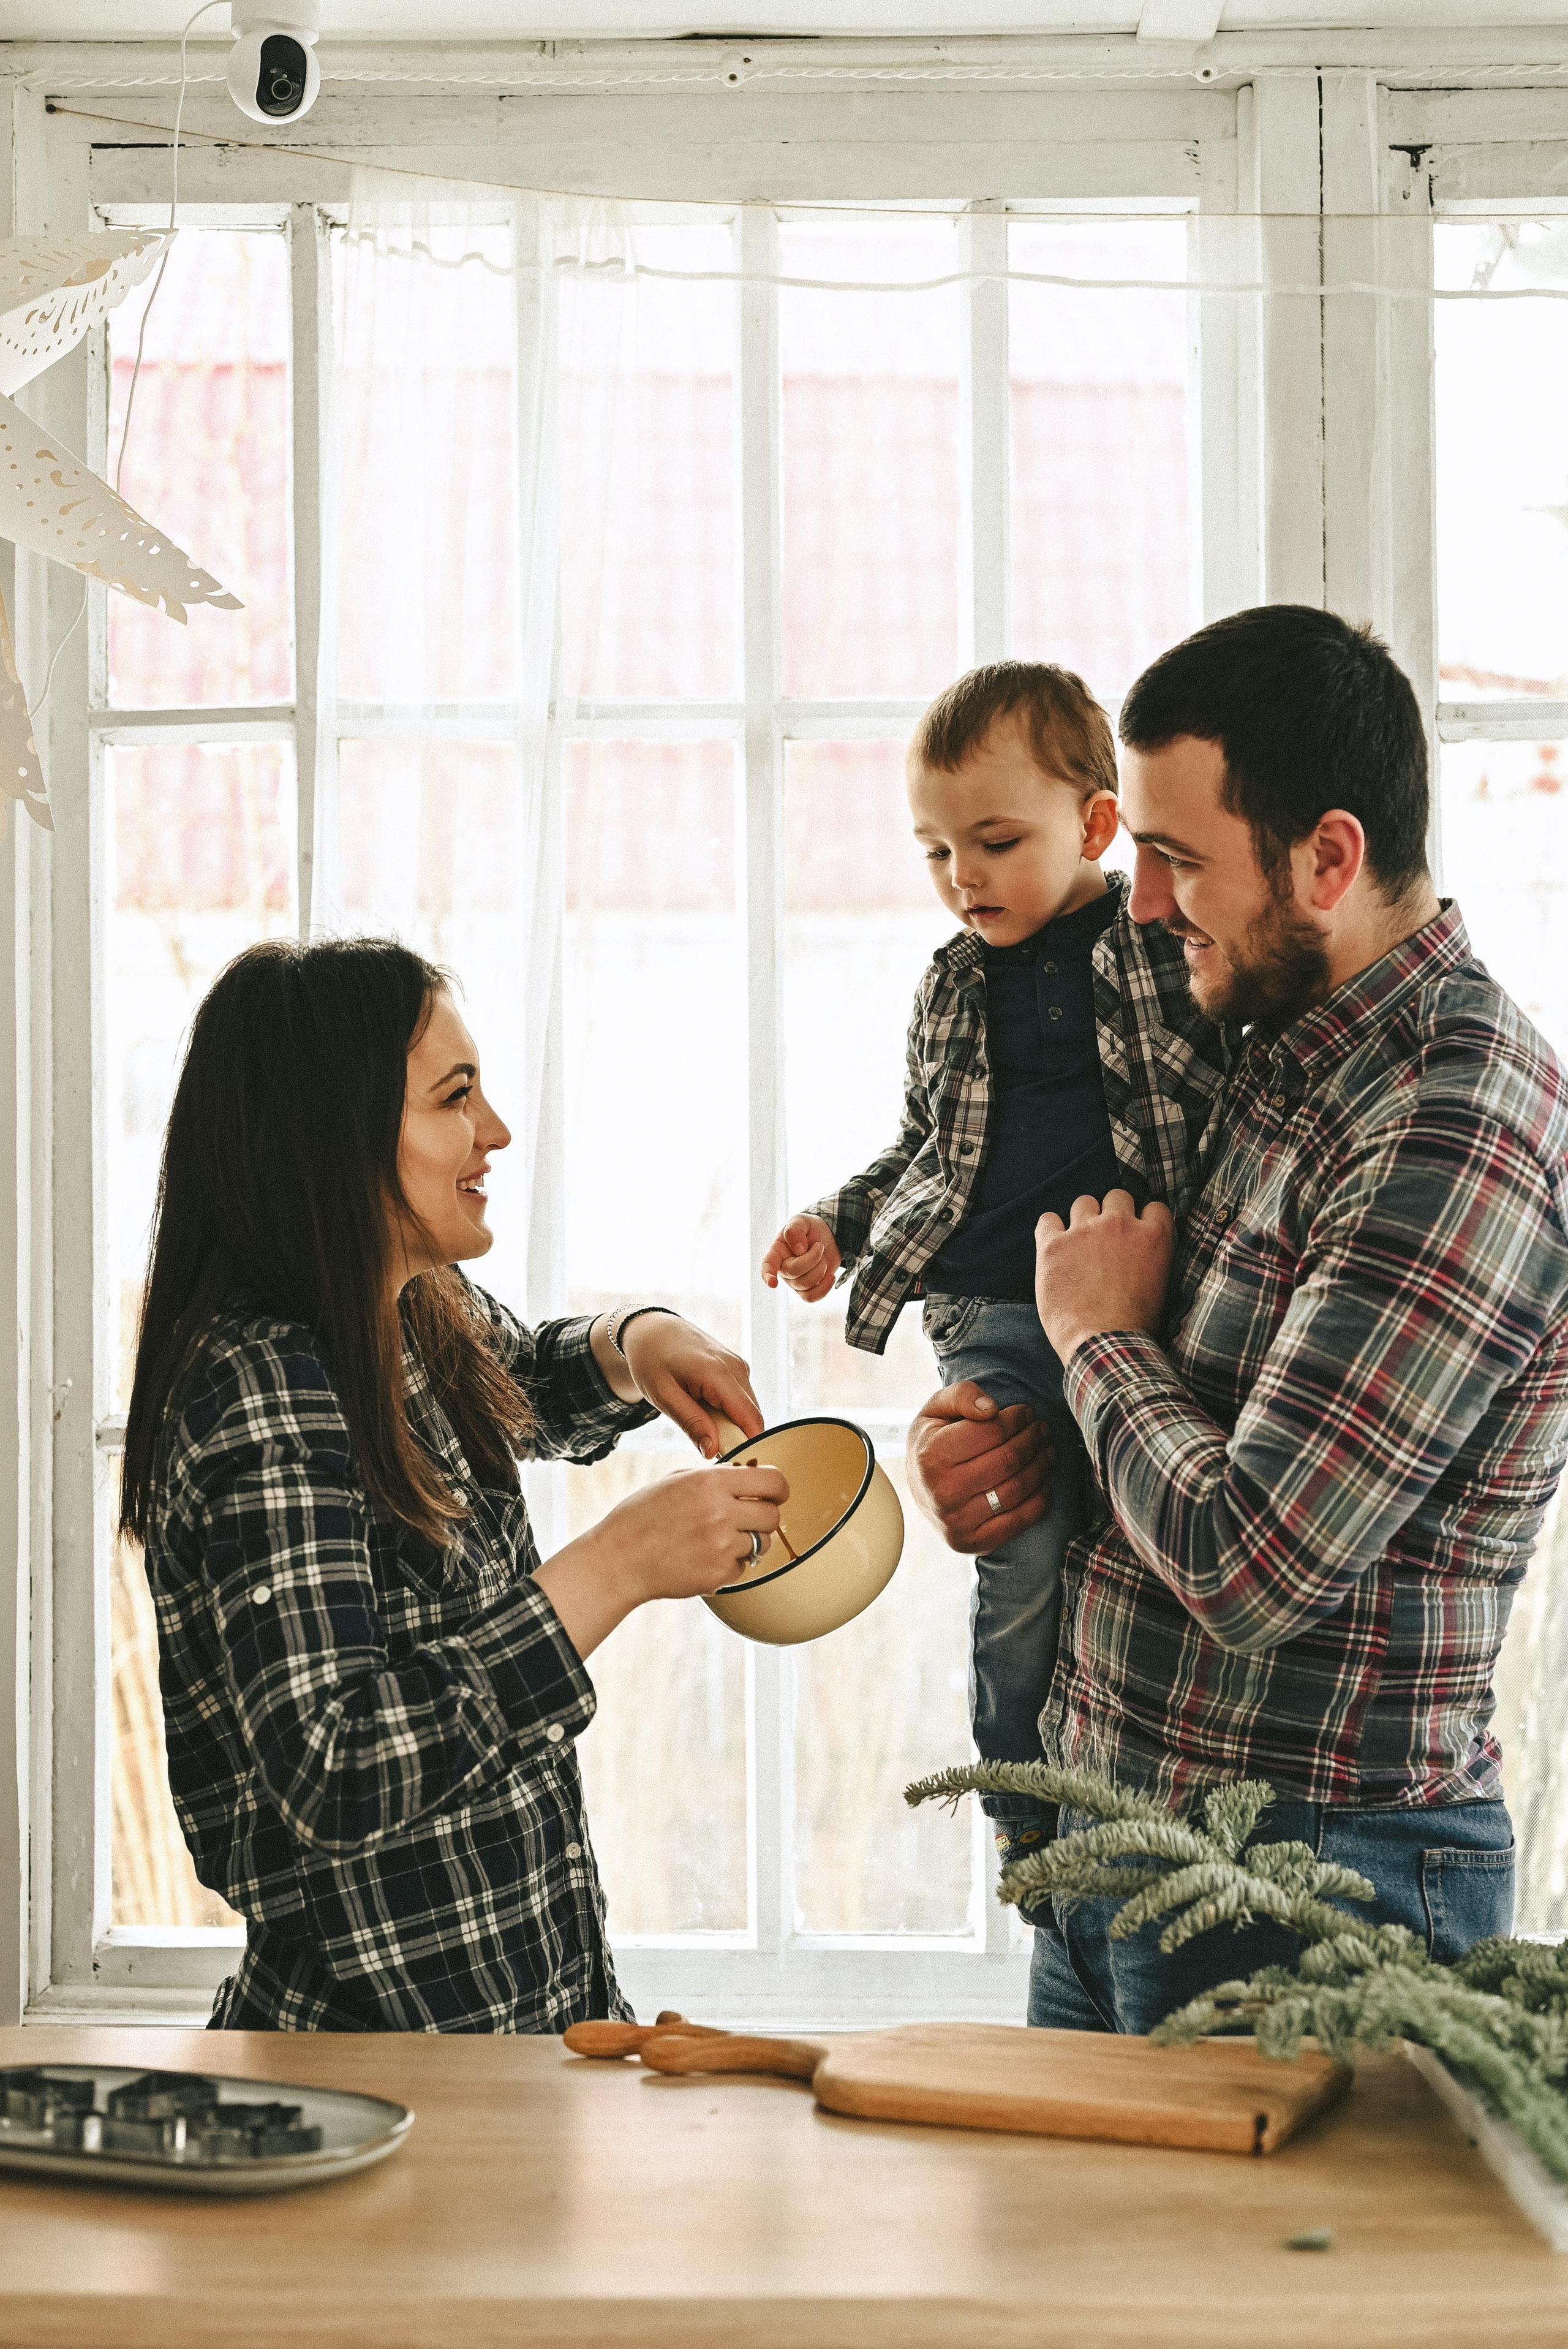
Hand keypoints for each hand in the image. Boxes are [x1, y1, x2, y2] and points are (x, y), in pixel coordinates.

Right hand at [592, 1461, 789, 1603]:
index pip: (773, 1481)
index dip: (779, 1489)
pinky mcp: (718, 1575)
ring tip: (717, 1540)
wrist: (619, 1559)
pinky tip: (703, 1557)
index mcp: (710, 1483)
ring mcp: (721, 1546)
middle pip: (773, 1516)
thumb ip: (714, 1475)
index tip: (775, 1494)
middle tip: (746, 1520)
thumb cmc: (643, 1517)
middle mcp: (720, 1513)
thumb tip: (747, 1472)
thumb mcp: (676, 1480)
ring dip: (747, 1542)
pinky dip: (729, 1564)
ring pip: (761, 1544)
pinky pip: (742, 1567)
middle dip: (764, 1517)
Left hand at [620, 1314, 764, 1458]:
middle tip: (705, 1444)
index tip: (731, 1464)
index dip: (748, 1445)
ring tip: (699, 1419)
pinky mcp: (737, 1368)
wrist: (651, 1329)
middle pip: (752, 1417)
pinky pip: (741, 1400)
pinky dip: (728, 1412)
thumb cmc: (651, 1360)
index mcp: (719, 1373)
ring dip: (730, 1424)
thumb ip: (691, 1423)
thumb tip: (713, 1452)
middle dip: (735, 1437)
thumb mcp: (663, 1396)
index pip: (750, 1419)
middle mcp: (736, 1367)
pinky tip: (704, 1407)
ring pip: (748, 1410)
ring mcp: (739, 1366)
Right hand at [760, 1214, 840, 1303]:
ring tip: (823, 1256)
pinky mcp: (807, 1289)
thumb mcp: (801, 1220)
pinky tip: (831, 1276)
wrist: (828, 1237)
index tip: (773, 1283)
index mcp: (777, 1251)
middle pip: (793, 1272)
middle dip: (812, 1258)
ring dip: (821, 1268)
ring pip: (805, 1284)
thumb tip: (798, 1250)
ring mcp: (794, 1281)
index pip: (767, 1265)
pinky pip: (811, 1297)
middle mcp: (783, 1268)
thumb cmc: (809, 1228)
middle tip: (820, 1245)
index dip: (768, 1275)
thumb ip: (795, 1230)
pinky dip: (824, 1288)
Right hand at [905, 1380, 1051, 1554]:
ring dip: (1041, 1467)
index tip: (1027, 1412)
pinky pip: (1019, 1522)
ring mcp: (957, 1522)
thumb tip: (992, 1409)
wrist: (919, 1488)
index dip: (1017, 1419)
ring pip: (1017, 1490)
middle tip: (1043, 1430)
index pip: (991, 1432)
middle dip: (1033, 1440)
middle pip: (1008, 1461)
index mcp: (932, 1455)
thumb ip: (962, 1396)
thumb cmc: (933, 1441)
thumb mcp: (936, 1409)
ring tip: (1048, 1451)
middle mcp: (942, 1492)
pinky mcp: (971, 1543)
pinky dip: (1039, 1500)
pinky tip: (1043, 1482)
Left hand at [1034, 1190, 1172, 1360]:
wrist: (1105, 1345)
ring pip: (1084, 1202)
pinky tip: (1053, 1247)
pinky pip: (1047, 1219)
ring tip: (1078, 1245)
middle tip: (1105, 1239)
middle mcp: (1120, 1225)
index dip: (1143, 1219)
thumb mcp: (1159, 1285)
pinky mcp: (1054, 1244)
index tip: (1136, 1233)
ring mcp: (1085, 1231)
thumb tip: (1141, 1250)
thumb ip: (1152, 1257)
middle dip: (1111, 1213)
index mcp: (1153, 1237)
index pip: (1154, 1207)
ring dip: (1082, 1219)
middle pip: (1117, 1197)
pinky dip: (1049, 1229)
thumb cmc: (1134, 1326)